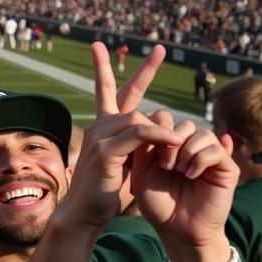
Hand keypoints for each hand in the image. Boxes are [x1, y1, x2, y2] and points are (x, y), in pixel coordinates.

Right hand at [59, 43, 180, 227]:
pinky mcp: (105, 151)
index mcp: (104, 129)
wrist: (83, 213)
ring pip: (138, 117)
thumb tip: (156, 141)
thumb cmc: (104, 193)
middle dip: (144, 70)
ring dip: (162, 129)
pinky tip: (174, 142)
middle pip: (123, 93)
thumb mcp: (127, 166)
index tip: (122, 51)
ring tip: (178, 143)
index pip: (112, 94)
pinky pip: (138, 135)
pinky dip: (158, 137)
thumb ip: (138, 149)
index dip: (121, 73)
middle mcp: (99, 127)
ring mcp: (99, 136)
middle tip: (159, 49)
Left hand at [131, 109, 238, 261]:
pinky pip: (216, 150)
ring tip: (177, 170)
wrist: (176, 229)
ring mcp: (210, 157)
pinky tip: (190, 174)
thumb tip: (152, 122)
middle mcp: (191, 148)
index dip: (156, 131)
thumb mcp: (142, 173)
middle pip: (184, 124)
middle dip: (171, 141)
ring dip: (186, 150)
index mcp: (170, 147)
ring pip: (202, 133)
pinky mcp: (226, 168)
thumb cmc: (158, 204)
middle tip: (164, 164)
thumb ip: (143, 148)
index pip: (166, 121)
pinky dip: (200, 159)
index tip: (148, 153)